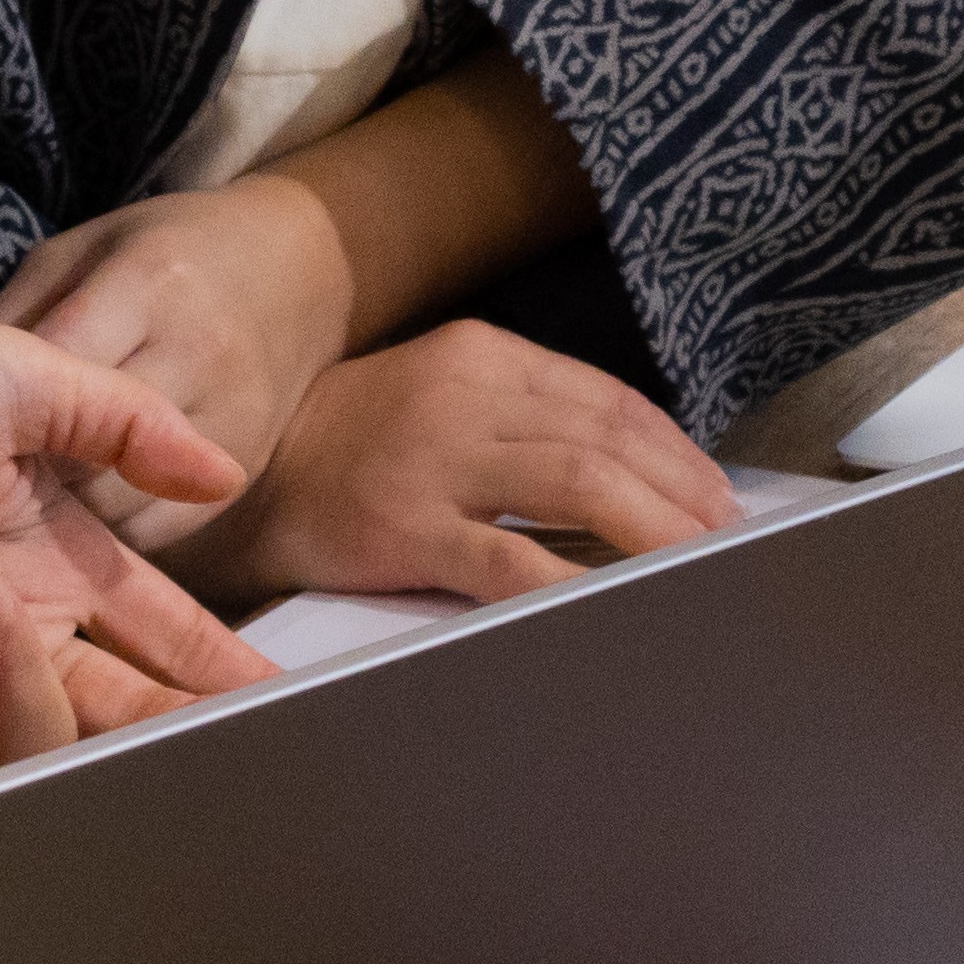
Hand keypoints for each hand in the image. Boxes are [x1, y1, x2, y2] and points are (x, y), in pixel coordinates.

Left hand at [0, 180, 353, 540]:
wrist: (297, 271)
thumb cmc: (163, 258)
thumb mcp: (79, 256)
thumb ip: (19, 316)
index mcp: (148, 282)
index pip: (61, 365)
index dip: (1, 406)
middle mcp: (198, 352)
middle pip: (94, 445)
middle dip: (29, 473)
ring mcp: (232, 416)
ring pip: (125, 501)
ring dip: (67, 519)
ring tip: (23, 513)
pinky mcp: (244, 470)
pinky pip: (159, 531)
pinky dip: (110, 538)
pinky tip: (76, 525)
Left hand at [0, 254, 272, 779]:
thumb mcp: (29, 379)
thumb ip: (133, 427)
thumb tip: (225, 478)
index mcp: (57, 565)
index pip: (160, 636)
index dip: (219, 670)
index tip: (283, 702)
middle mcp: (9, 633)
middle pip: (116, 711)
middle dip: (170, 727)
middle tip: (220, 731)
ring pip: (37, 742)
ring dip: (45, 685)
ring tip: (8, 600)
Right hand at [162, 320, 737, 609]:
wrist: (235, 481)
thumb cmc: (348, 451)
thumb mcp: (439, 404)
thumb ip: (522, 425)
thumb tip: (634, 478)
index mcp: (481, 356)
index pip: (609, 400)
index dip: (678, 454)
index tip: (721, 501)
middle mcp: (463, 393)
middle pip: (608, 441)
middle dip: (683, 498)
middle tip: (728, 548)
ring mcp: (431, 457)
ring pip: (580, 488)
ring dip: (655, 535)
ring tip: (695, 574)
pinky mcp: (402, 524)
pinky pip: (511, 559)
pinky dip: (575, 585)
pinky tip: (614, 608)